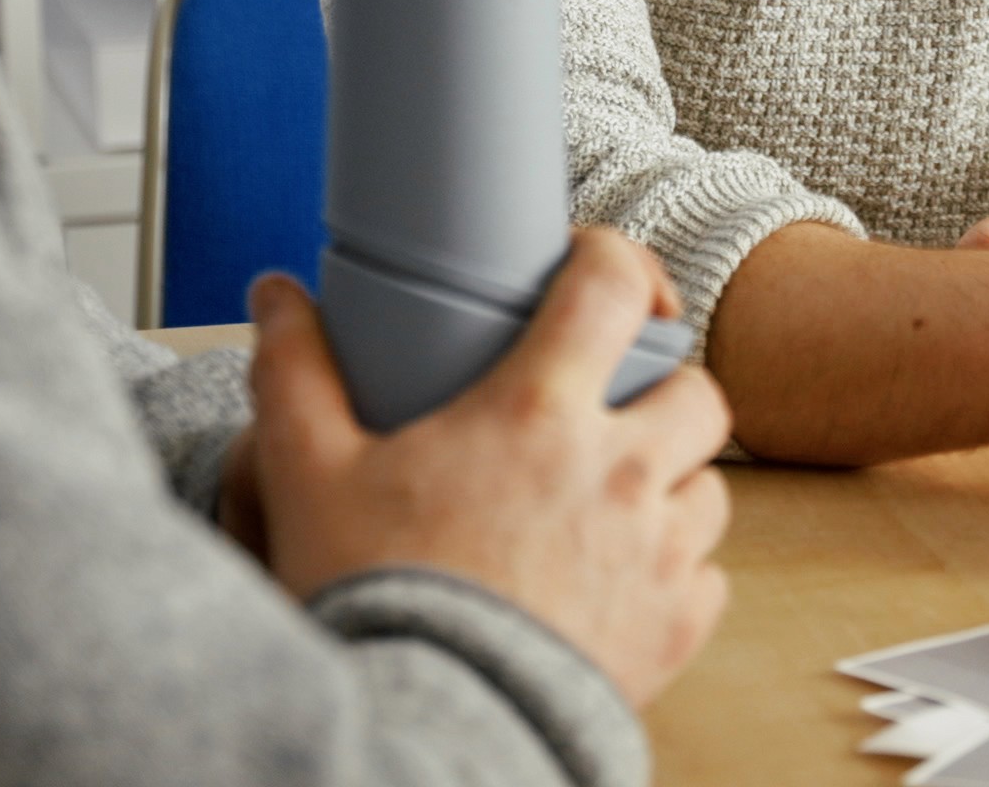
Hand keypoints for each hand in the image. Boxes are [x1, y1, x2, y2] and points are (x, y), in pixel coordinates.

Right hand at [246, 229, 733, 705]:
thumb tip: (276, 295)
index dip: (614, 260)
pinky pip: (708, 579)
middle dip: (663, 386)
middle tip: (610, 409)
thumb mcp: (308, 474)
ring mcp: (658, 552)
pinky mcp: (675, 628)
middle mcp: (620, 471)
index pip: (612, 288)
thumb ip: (295, 372)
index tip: (597, 274)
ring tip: (612, 501)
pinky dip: (677, 571)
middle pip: (696, 389)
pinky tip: (622, 580)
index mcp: (538, 412)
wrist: (425, 729)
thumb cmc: (374, 597)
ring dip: (674, 481)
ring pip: (712, 484)